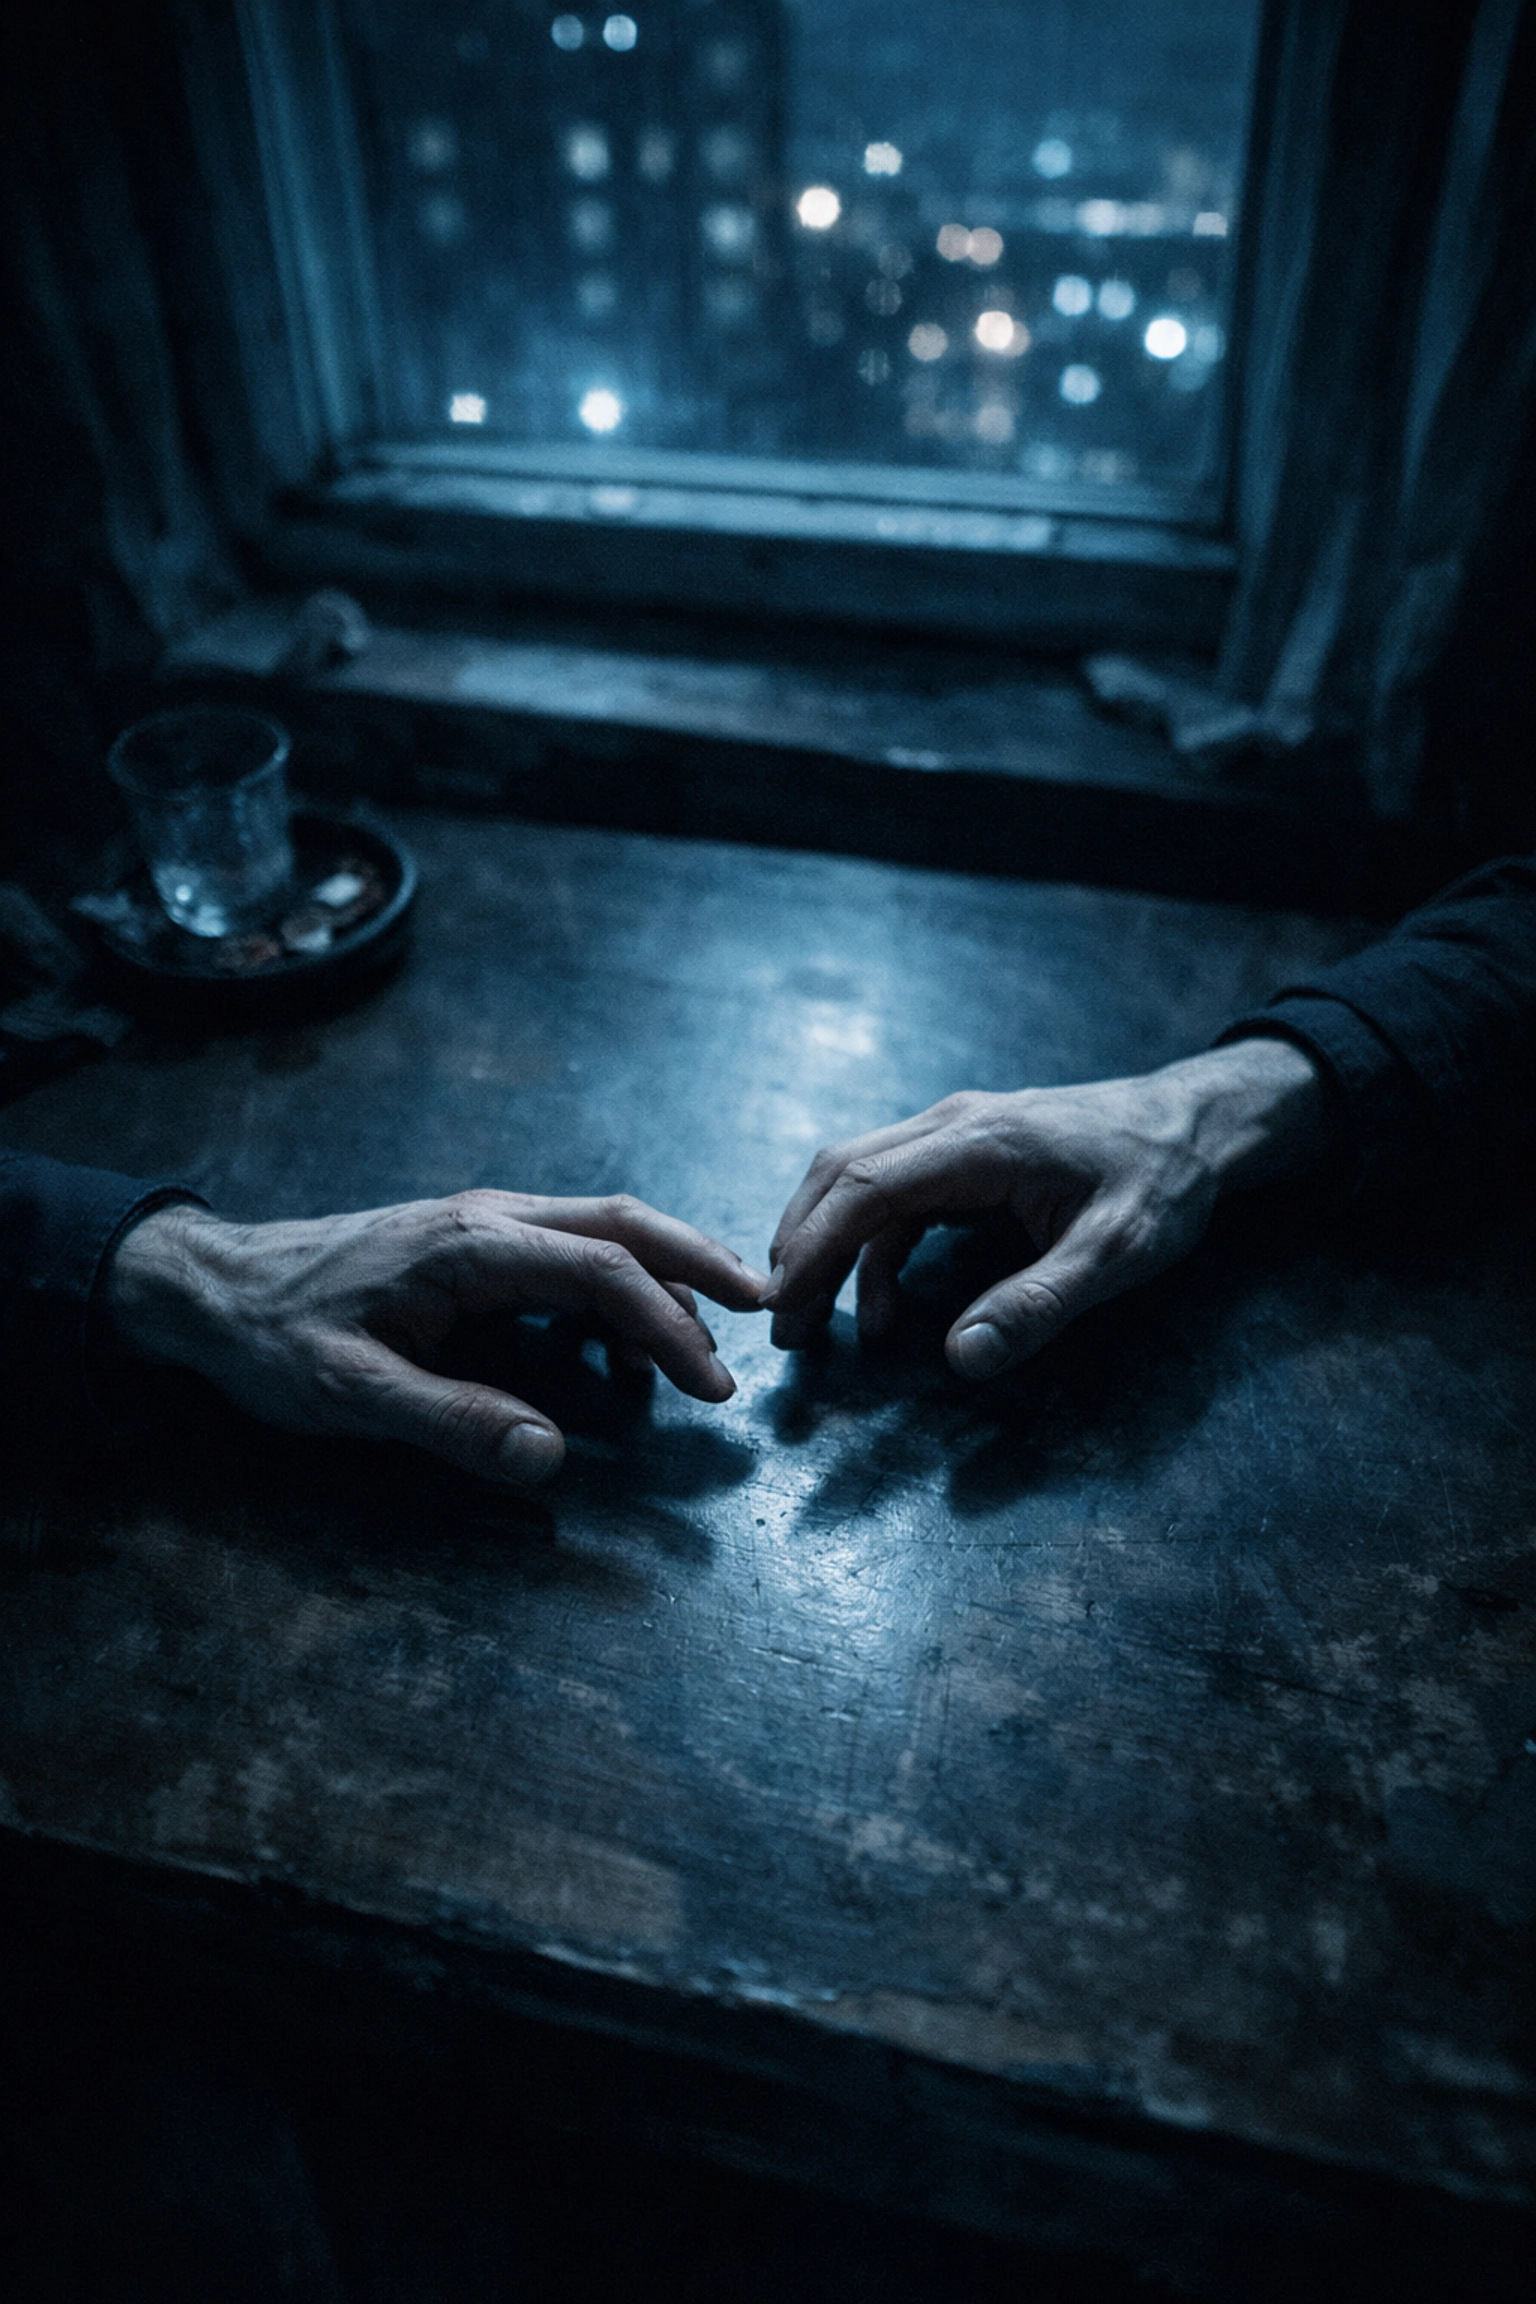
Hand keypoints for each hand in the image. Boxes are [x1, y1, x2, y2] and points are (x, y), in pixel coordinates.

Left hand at [105, 1190, 769, 1485]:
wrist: (209, 1287)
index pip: (602, 1271)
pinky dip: (616, 1286)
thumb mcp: (351, 1393)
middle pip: (622, 1223)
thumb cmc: (273, 1338)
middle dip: (699, 1265)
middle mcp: (489, 1218)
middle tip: (765, 1310)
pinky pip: (567, 1250)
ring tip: (704, 1344)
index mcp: (472, 1246)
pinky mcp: (470, 1243)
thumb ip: (454, 1424)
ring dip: (663, 1275)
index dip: (669, 1328)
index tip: (715, 1387)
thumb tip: (552, 1457)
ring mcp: (481, 1224)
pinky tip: (620, 1346)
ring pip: (600, 1230)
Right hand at [763, 1039, 1335, 1377]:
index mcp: (980, 1143)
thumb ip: (1038, 1304)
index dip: (814, 1247)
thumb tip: (960, 1358)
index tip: (781, 1305)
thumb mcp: (1116, 1253)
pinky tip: (881, 1308)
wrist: (1196, 1124)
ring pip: (858, 1179)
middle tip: (783, 1327)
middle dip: (800, 1248)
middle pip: (842, 1173)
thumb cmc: (1163, 1182)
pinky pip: (894, 1193)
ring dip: (827, 1248)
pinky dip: (871, 1249)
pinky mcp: (965, 1153)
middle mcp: (953, 1125)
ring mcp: (956, 1134)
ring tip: (812, 1324)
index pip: (866, 1187)